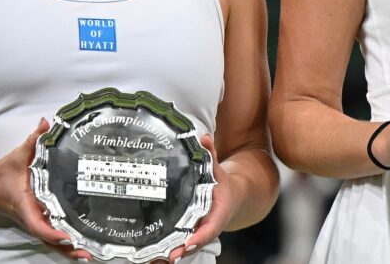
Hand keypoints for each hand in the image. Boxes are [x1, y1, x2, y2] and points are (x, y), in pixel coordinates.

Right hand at [0, 119, 90, 259]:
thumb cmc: (4, 173)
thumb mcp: (17, 155)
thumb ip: (33, 140)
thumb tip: (45, 123)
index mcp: (24, 204)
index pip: (37, 223)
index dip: (52, 233)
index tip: (66, 237)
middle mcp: (31, 217)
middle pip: (49, 239)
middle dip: (66, 249)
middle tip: (88, 254)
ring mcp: (35, 222)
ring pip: (51, 242)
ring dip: (68, 251)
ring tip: (90, 256)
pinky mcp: (38, 222)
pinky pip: (52, 237)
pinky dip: (64, 244)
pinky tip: (82, 248)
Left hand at [166, 134, 229, 262]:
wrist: (234, 197)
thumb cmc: (223, 185)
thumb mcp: (218, 169)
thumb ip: (211, 155)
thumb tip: (204, 138)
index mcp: (218, 212)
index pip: (210, 228)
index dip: (199, 237)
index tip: (188, 243)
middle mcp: (210, 226)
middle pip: (197, 242)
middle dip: (183, 250)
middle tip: (169, 255)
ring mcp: (201, 232)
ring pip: (188, 246)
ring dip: (174, 253)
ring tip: (158, 259)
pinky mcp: (193, 233)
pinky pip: (183, 243)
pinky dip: (171, 250)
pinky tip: (155, 255)